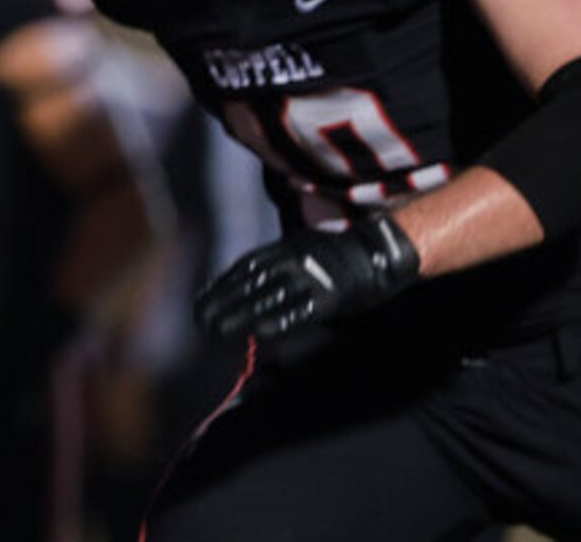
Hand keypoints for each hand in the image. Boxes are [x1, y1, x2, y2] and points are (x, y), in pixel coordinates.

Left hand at [197, 212, 420, 340]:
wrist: (379, 255)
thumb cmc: (338, 260)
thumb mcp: (302, 252)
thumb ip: (277, 268)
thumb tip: (247, 287)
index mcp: (285, 247)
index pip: (245, 268)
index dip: (222, 285)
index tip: (201, 300)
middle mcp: (293, 259)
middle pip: (251, 284)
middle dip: (224, 302)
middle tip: (201, 320)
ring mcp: (311, 278)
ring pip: (269, 298)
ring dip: (241, 315)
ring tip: (218, 330)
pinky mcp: (330, 298)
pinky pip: (299, 312)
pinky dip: (278, 322)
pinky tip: (259, 334)